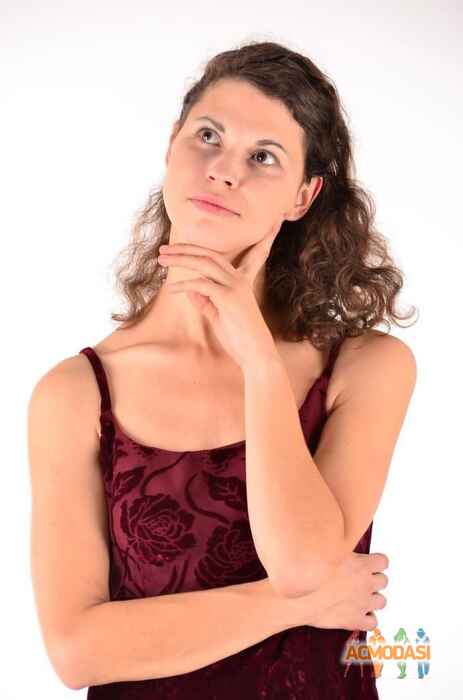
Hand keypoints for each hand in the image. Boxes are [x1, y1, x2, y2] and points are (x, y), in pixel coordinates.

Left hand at [157, 215, 284, 368]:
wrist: (255, 354)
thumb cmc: (238, 338)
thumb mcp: (218, 317)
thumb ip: (205, 302)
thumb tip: (190, 290)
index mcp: (241, 281)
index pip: (247, 253)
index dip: (259, 237)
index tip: (269, 223)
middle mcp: (239, 279)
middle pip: (210, 253)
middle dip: (185, 248)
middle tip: (163, 249)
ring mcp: (235, 287)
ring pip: (204, 263)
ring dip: (180, 259)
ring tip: (161, 259)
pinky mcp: (228, 298)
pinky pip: (201, 285)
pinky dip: (185, 285)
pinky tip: (173, 290)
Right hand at [290, 551, 388, 631]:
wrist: (297, 598)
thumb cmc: (308, 572)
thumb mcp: (327, 551)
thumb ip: (341, 549)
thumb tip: (341, 536)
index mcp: (362, 565)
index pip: (383, 561)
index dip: (375, 562)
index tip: (366, 564)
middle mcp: (366, 584)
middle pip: (384, 580)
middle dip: (373, 580)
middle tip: (359, 580)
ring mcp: (363, 603)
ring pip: (382, 601)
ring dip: (372, 599)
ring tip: (358, 597)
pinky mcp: (355, 620)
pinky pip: (373, 622)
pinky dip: (367, 619)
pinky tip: (356, 614)